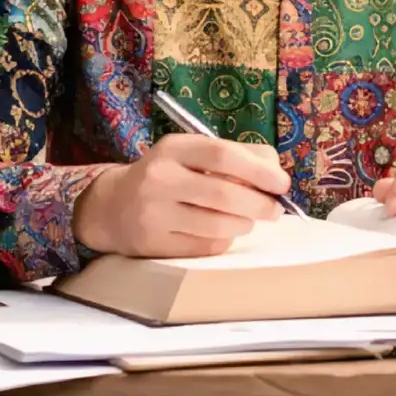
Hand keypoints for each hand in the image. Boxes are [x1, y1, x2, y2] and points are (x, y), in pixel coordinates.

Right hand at [73, 135, 290, 256]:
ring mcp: (155, 213)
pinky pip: (206, 246)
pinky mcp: (155, 244)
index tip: (282, 183)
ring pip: (219, 225)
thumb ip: (234, 156)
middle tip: (274, 210)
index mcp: (173, 148)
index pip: (223, 154)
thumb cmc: (167, 177)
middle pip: (224, 194)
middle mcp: (160, 178)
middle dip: (260, 204)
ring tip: (246, 219)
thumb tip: (275, 173)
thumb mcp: (190, 155)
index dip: (259, 171)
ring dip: (244, 224)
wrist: (113, 207)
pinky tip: (221, 232)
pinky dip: (224, 240)